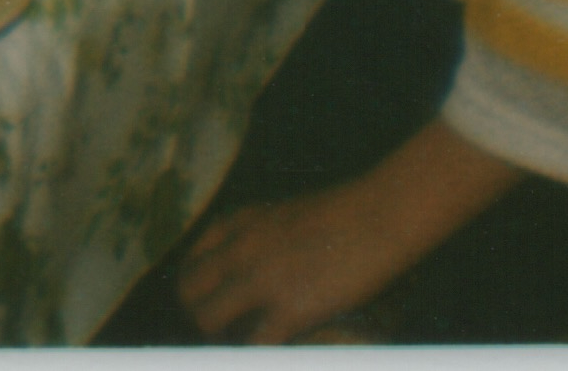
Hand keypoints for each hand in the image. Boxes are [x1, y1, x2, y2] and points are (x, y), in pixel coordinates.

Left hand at [176, 124, 513, 343]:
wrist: (380, 214)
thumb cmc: (346, 213)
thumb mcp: (286, 214)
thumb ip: (261, 238)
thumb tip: (254, 266)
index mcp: (238, 222)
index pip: (191, 260)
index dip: (197, 289)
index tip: (214, 305)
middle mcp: (239, 248)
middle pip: (188, 290)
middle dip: (199, 315)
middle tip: (223, 332)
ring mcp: (261, 278)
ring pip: (207, 319)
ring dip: (219, 339)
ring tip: (241, 346)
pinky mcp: (292, 308)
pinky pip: (256, 345)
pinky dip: (256, 354)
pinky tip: (271, 353)